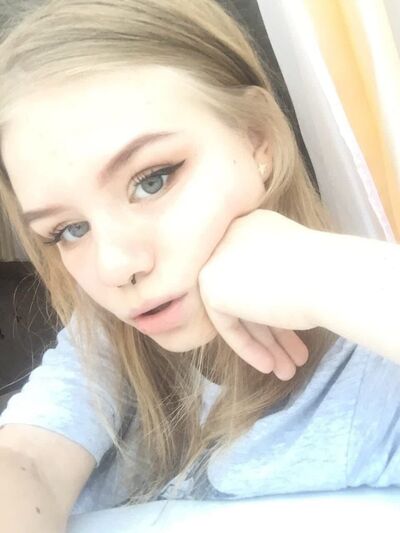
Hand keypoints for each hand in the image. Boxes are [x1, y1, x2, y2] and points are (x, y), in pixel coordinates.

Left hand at [198, 209, 319, 379]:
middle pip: (249, 294)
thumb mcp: (297, 270)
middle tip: (295, 357)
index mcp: (255, 226)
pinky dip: (248, 346)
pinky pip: (227, 324)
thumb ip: (275, 281)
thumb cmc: (329, 275)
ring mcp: (217, 258)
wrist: (331, 279)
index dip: (275, 310)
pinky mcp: (210, 285)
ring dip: (266, 343)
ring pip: (240, 310)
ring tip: (287, 371)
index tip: (294, 335)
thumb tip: (265, 309)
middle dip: (273, 332)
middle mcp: (232, 236)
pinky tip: (271, 366)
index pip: (257, 275)